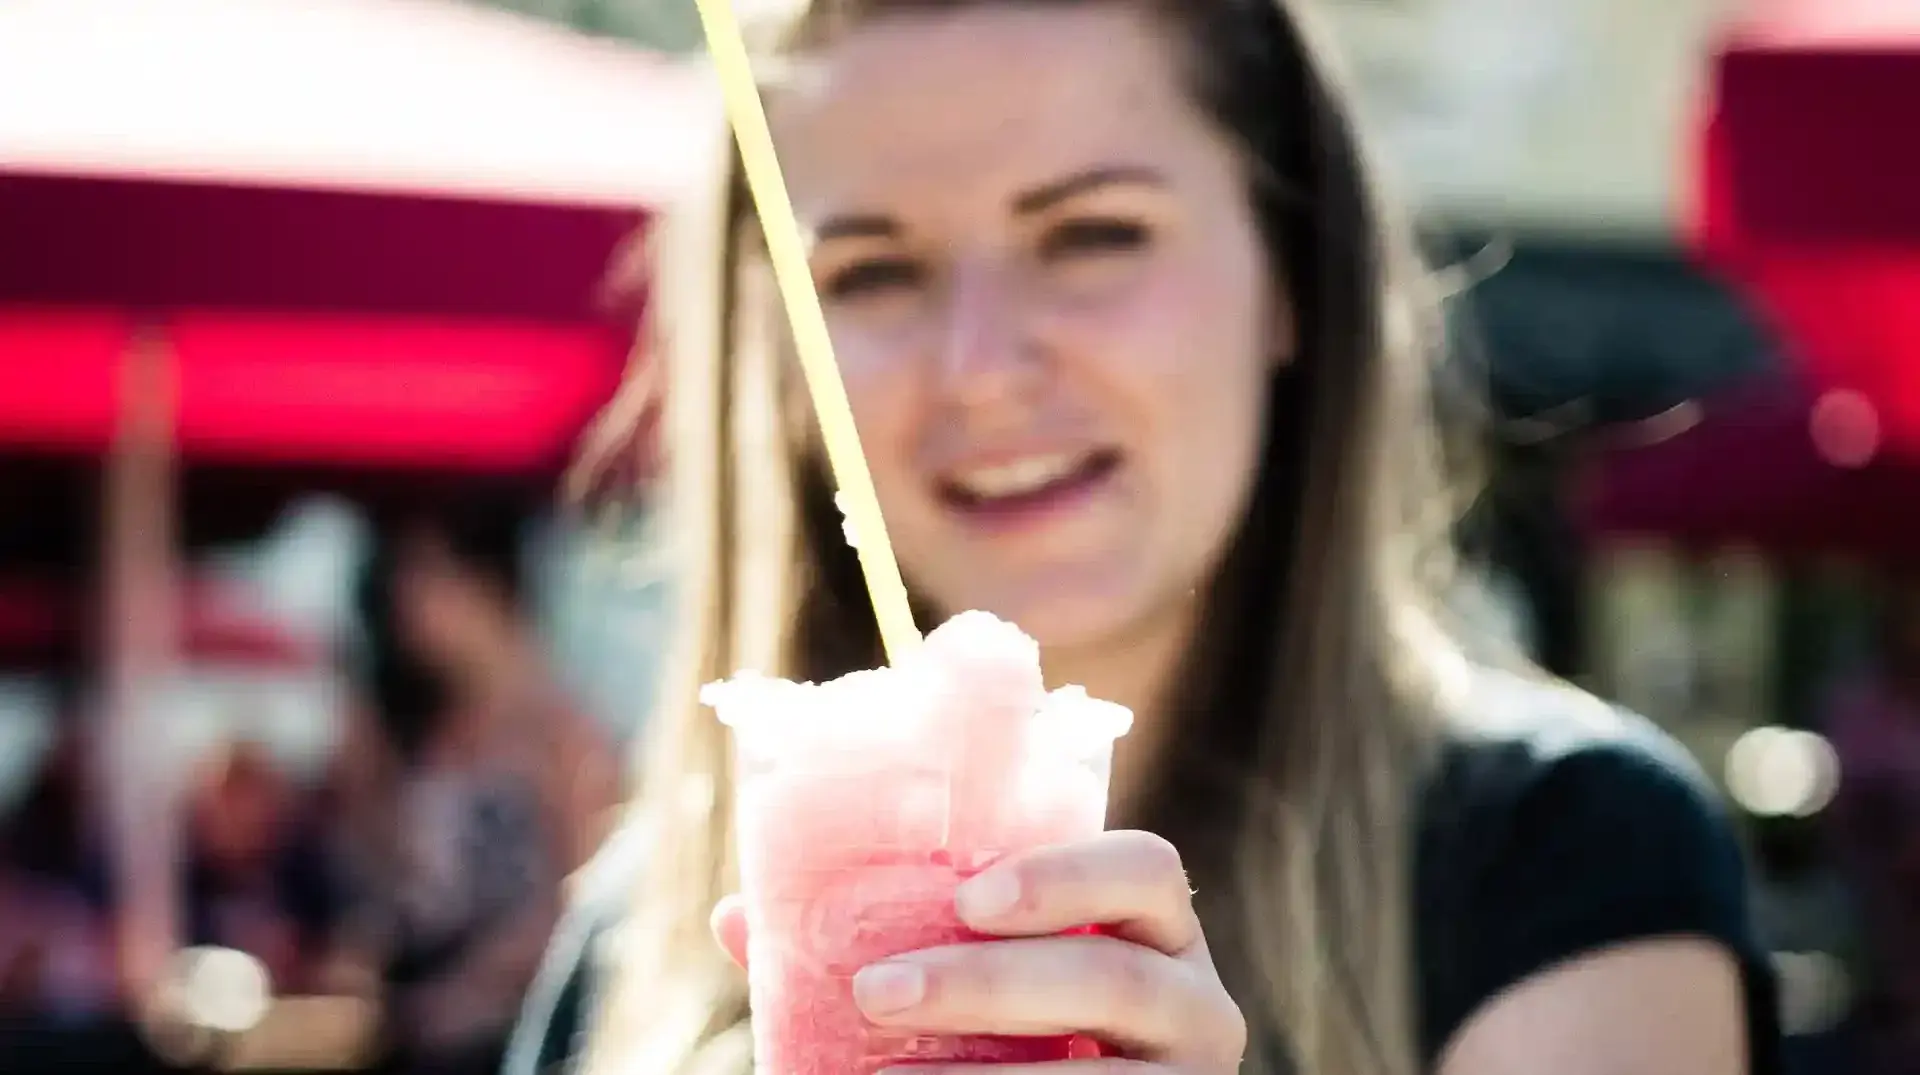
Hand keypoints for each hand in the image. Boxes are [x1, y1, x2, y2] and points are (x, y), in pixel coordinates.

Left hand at [711, 829, 1246, 1073]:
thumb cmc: (1006, 1045)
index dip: (1065, 875)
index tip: (966, 897)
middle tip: (876, 992)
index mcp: (1153, 930)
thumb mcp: (963, 990)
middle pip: (1111, 976)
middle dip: (987, 983)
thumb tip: (739, 916)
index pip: (1145, 869)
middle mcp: (1195, 1002)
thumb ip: (878, 944)